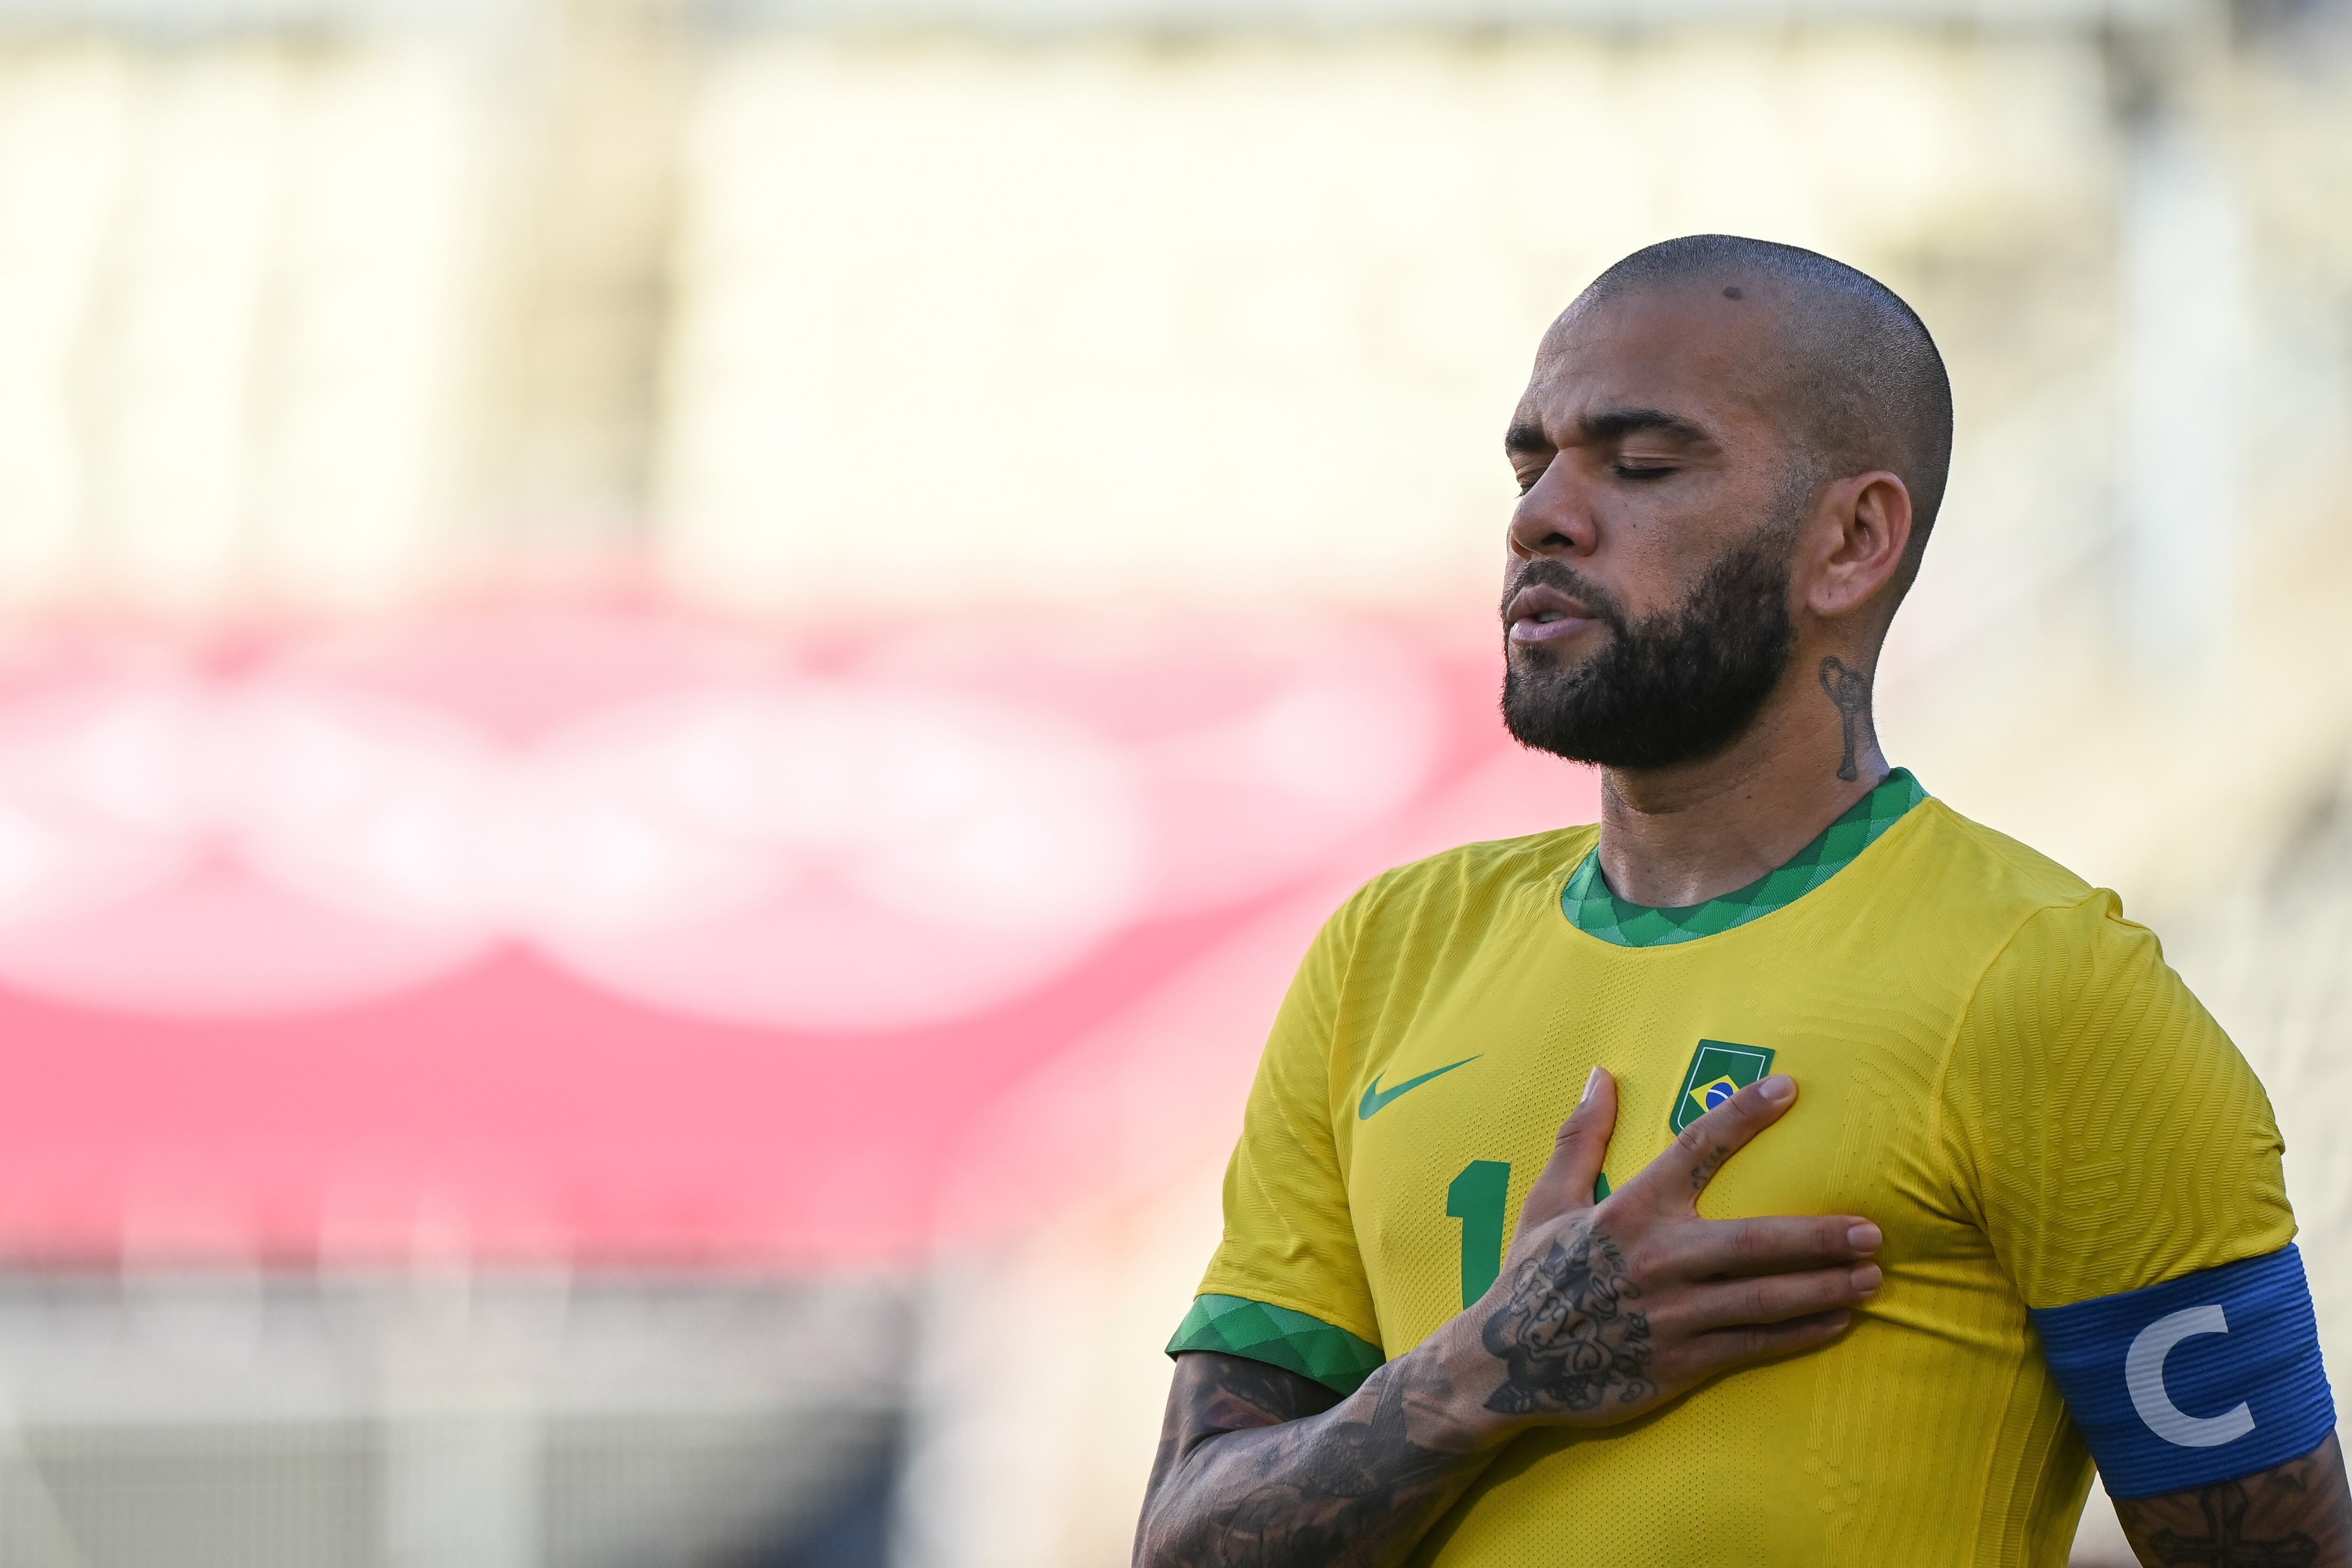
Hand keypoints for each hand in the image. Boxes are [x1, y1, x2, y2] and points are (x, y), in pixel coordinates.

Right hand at [1440, 1066, 1881, 1437]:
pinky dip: (1800, 1334)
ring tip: (1874, 1276)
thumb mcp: (1547, 1200)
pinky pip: (1753, 1347)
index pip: (1696, 1148)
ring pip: (1766, 1299)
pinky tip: (1838, 1322)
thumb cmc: (1531, 1276)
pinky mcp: (1680, 1363)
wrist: (1505, 1365)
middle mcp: (1658, 1258)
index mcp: (1629, 1210)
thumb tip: (1599, 1075)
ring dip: (1826, 1287)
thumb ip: (1580, 1137)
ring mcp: (1673, 1315)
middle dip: (1821, 1236)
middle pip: (1757, 1242)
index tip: (1789, 1088)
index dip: (1744, 1115)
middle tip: (1873, 1230)